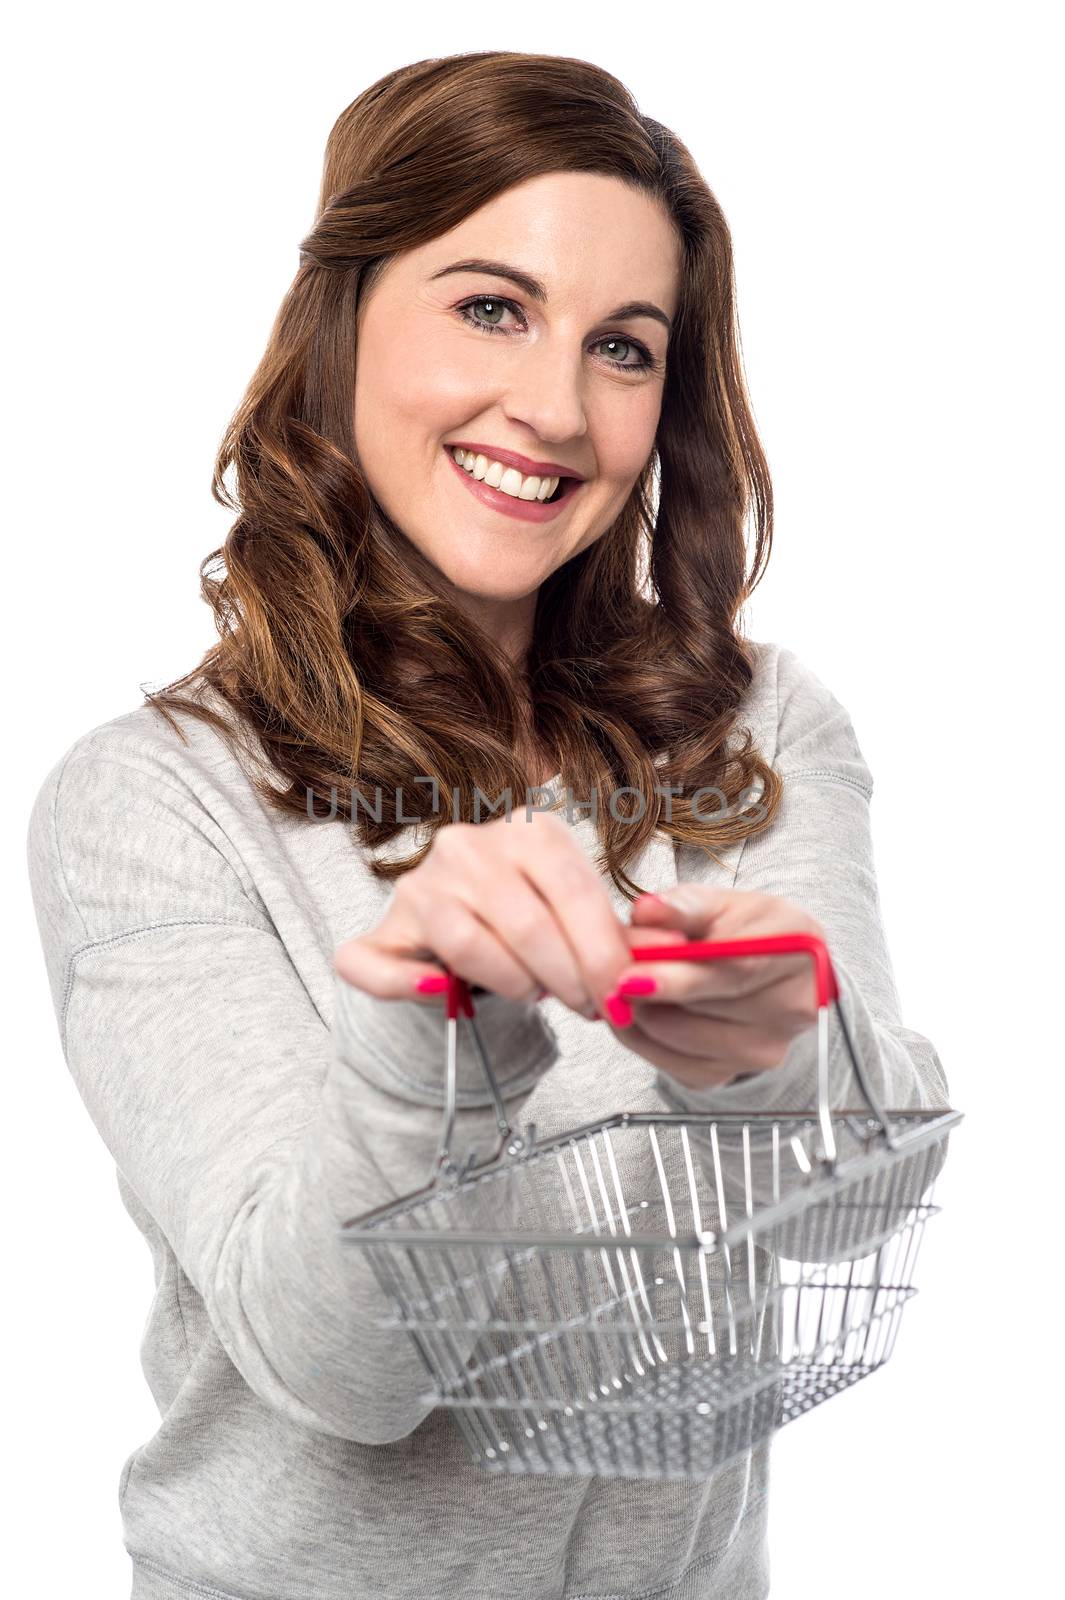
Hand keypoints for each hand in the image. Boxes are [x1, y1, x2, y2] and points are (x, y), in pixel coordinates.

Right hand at [333, 812, 631, 1021]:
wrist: (466, 929)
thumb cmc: (535, 918)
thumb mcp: (580, 913)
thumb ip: (618, 932)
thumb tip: (670, 949)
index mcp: (525, 829)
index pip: (573, 891)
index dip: (602, 953)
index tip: (622, 996)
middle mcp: (466, 846)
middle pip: (526, 923)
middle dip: (568, 978)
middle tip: (589, 1009)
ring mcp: (419, 885)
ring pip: (468, 944)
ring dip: (512, 982)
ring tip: (533, 994)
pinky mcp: (382, 930)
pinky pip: (385, 968)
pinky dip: (413, 987)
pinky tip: (443, 994)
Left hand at [602, 884, 825, 1089]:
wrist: (768, 970)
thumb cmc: (743, 928)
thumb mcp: (719, 901)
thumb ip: (683, 905)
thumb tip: (647, 910)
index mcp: (798, 951)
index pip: (734, 971)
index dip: (678, 977)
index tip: (629, 976)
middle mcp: (791, 1008)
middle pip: (701, 1011)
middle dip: (645, 989)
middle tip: (614, 966)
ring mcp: (763, 1049)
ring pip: (676, 1039)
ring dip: (639, 1011)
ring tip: (628, 980)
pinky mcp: (729, 1074)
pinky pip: (668, 1064)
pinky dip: (642, 1036)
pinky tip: (641, 1007)